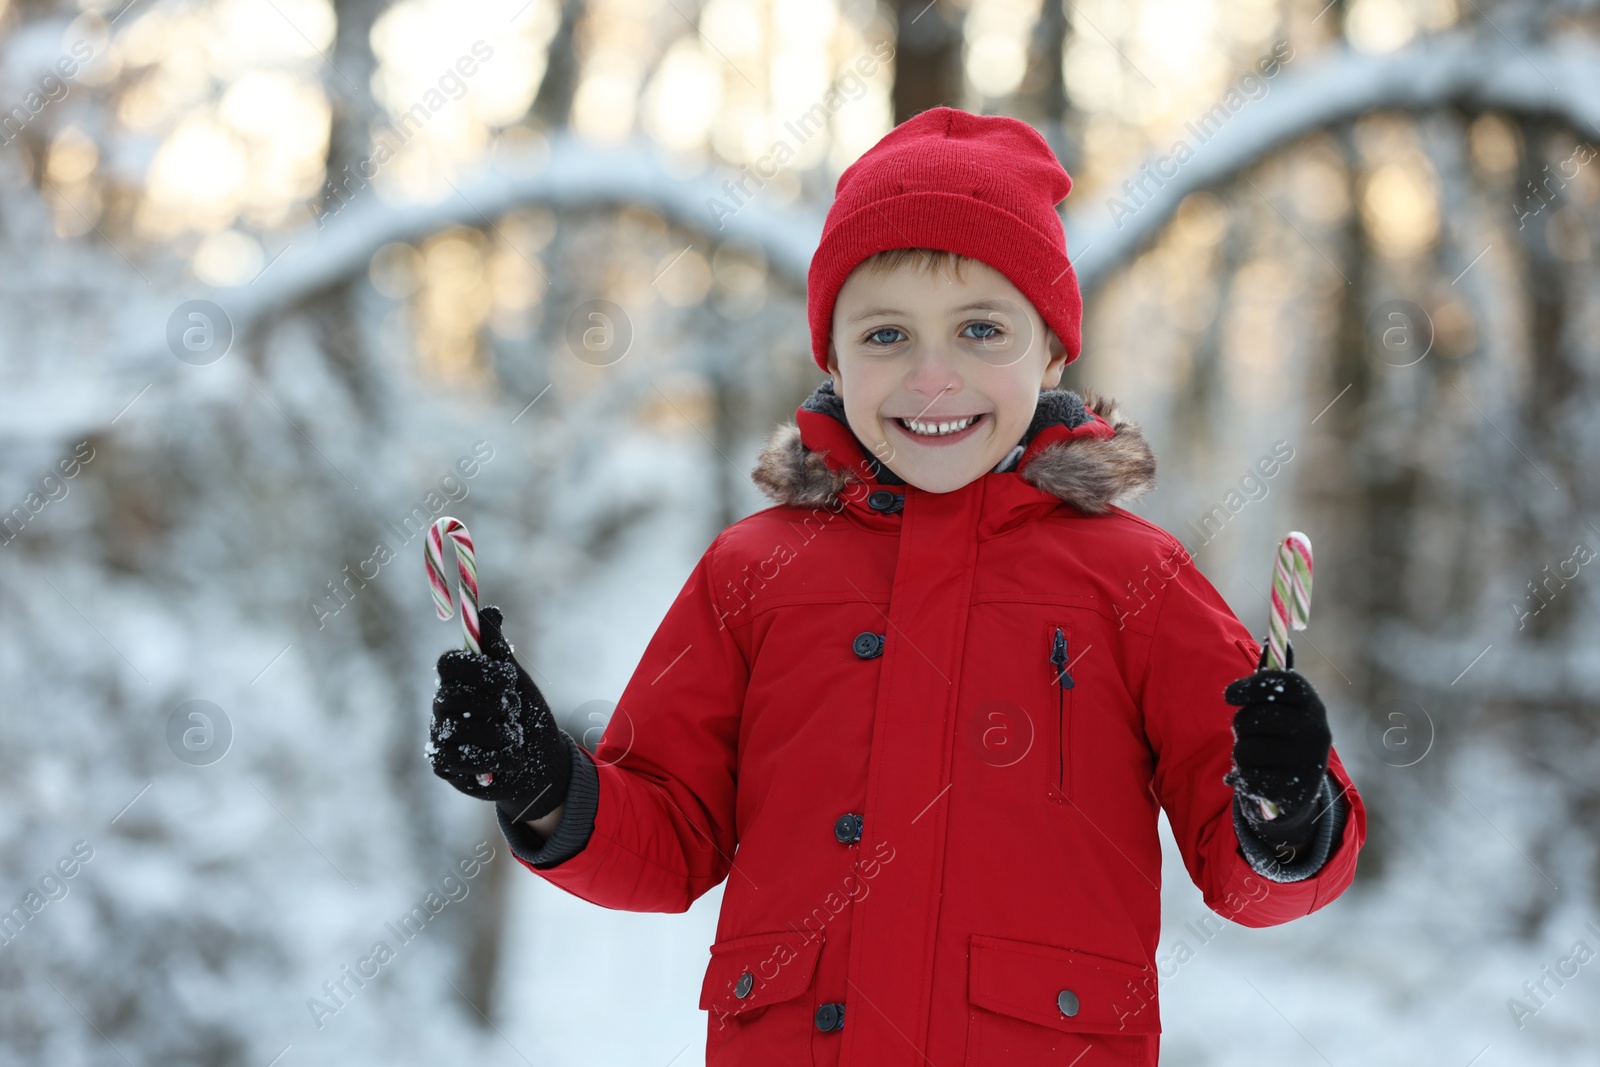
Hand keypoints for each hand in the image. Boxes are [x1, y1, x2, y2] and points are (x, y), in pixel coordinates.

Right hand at [428, 606, 570, 821]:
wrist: (541, 761)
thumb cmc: (525, 716)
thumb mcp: (517, 680)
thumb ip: (498, 650)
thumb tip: (490, 611)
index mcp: (459, 680)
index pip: (448, 663)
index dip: (477, 668)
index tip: (508, 677)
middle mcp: (443, 705)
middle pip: (451, 695)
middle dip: (492, 704)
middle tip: (513, 710)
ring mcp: (440, 735)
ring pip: (459, 729)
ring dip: (499, 734)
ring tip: (515, 737)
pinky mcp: (444, 764)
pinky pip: (460, 759)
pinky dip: (495, 759)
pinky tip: (513, 758)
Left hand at [1221, 644, 1330, 846]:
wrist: (1299, 791)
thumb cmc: (1282, 736)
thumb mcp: (1284, 706)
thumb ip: (1274, 677)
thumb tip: (1273, 639)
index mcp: (1312, 705)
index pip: (1284, 683)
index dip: (1252, 685)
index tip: (1229, 696)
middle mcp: (1316, 732)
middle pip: (1253, 718)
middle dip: (1242, 725)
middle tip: (1253, 732)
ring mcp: (1306, 763)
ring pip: (1244, 749)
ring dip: (1242, 753)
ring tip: (1261, 757)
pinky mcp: (1292, 791)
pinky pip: (1246, 776)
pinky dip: (1243, 778)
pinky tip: (1259, 778)